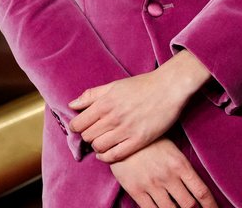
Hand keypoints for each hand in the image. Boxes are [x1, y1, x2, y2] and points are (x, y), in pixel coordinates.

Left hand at [68, 50, 211, 162]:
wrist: (169, 88)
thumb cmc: (142, 85)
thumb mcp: (114, 85)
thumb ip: (92, 95)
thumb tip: (72, 105)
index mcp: (104, 102)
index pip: (78, 124)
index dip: (76, 127)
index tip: (81, 127)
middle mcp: (113, 117)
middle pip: (87, 136)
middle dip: (87, 136)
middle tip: (93, 133)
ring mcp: (126, 130)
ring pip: (99, 147)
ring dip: (97, 146)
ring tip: (101, 141)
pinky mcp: (138, 140)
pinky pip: (115, 155)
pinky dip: (106, 157)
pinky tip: (106, 153)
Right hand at [109, 138, 217, 207]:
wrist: (119, 133)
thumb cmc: (148, 141)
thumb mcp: (171, 149)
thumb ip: (183, 169)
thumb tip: (195, 189)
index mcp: (180, 164)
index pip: (202, 192)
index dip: (211, 206)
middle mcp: (168, 176)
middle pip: (189, 205)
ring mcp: (151, 184)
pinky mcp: (136, 190)